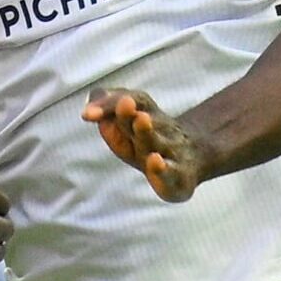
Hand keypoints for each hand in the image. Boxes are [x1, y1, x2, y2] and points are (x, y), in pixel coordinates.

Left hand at [83, 87, 203, 202]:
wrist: (193, 158)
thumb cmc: (146, 140)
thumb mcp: (125, 124)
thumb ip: (107, 109)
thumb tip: (87, 112)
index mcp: (146, 116)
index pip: (133, 102)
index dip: (111, 104)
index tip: (87, 115)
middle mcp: (160, 131)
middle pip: (146, 120)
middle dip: (132, 114)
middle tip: (125, 103)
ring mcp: (172, 154)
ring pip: (160, 143)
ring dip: (148, 132)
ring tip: (141, 120)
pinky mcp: (180, 179)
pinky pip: (173, 173)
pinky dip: (164, 169)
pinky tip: (156, 162)